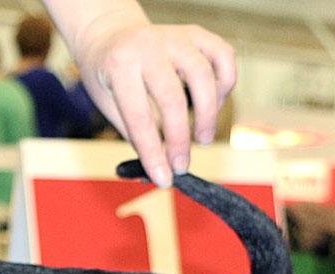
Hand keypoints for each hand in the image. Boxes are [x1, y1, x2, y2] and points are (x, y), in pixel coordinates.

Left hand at [74, 16, 234, 186]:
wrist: (111, 34)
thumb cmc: (110, 77)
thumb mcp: (109, 105)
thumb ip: (135, 135)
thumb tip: (159, 174)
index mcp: (120, 65)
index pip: (140, 117)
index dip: (153, 153)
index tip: (165, 179)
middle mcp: (149, 46)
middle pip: (172, 99)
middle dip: (179, 140)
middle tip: (182, 166)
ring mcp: (176, 36)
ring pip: (205, 76)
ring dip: (208, 115)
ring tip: (202, 139)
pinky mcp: (197, 33)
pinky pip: (224, 58)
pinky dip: (225, 85)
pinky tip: (213, 104)